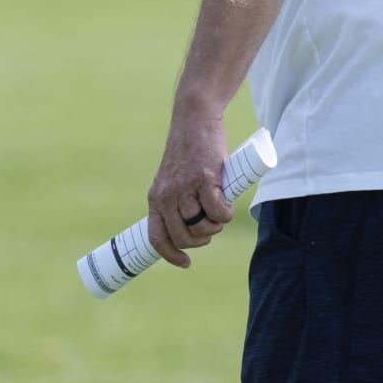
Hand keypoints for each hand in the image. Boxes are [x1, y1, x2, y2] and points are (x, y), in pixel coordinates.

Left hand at [145, 117, 233, 268]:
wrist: (195, 119)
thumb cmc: (189, 152)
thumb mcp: (173, 178)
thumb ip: (177, 199)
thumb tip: (192, 227)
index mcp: (156, 198)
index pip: (156, 237)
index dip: (170, 255)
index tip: (186, 262)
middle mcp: (167, 195)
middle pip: (183, 236)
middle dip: (201, 239)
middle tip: (211, 225)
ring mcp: (185, 187)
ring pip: (201, 226)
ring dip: (215, 225)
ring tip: (220, 211)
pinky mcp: (204, 178)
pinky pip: (216, 211)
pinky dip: (224, 214)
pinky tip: (226, 205)